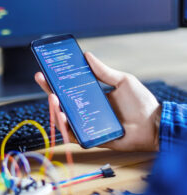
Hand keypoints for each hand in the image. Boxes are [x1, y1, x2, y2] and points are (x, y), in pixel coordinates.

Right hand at [35, 52, 160, 151]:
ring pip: (65, 118)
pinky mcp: (91, 138)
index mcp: (92, 96)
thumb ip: (104, 71)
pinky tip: (62, 117)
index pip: (69, 88)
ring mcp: (87, 124)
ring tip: (54, 99)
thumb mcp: (122, 81)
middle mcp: (86, 109)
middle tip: (43, 80)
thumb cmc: (140, 102)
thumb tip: (87, 55)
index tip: (46, 70)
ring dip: (55, 109)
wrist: (153, 124)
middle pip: (62, 102)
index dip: (57, 80)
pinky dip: (66, 128)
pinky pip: (75, 135)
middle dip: (50, 91)